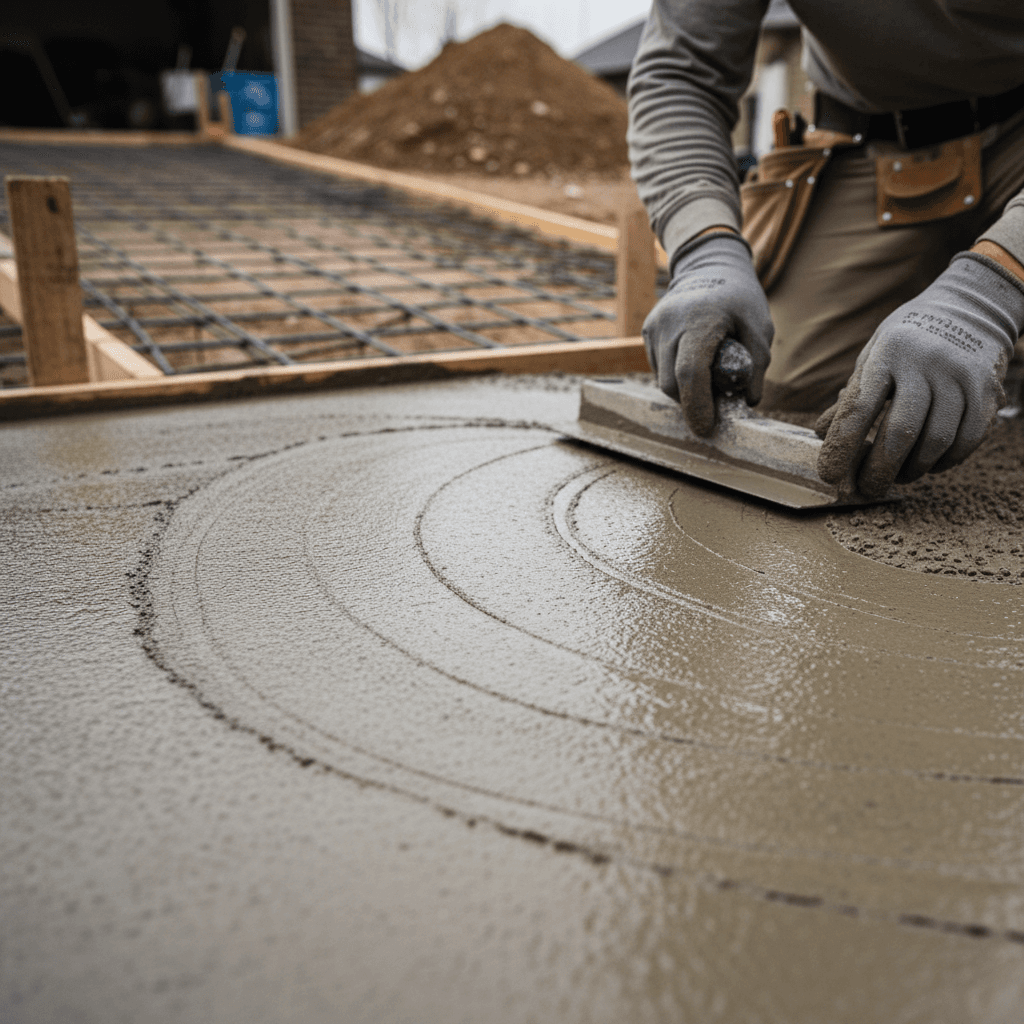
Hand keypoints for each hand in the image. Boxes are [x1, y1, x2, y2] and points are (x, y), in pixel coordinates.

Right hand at [642, 233, 772, 435]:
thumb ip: (757, 365)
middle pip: (672, 383)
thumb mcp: (761, 327)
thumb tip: (747, 401)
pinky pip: (659, 366)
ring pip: (663, 379)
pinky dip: (676, 373)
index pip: (690, 373)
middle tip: (717, 401)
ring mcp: (654, 327)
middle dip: (693, 401)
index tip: (707, 428)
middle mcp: (670, 323)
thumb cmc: (739, 298)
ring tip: (709, 372)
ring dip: (685, 387)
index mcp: (700, 320)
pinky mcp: (648, 330)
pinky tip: (694, 358)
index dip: (697, 406)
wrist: (709, 265)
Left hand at [816, 253, 1023, 497]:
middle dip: (879, 470)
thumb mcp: (872, 357)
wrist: (967, 310)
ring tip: (897, 476)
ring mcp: (959, 376)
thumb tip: (820, 434)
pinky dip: (944, 461)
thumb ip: (852, 396)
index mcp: (887, 354)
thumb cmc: (906, 342)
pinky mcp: (986, 390)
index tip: (829, 475)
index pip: (859, 408)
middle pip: (901, 431)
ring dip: (912, 469)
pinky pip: (966, 440)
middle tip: (866, 489)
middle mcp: (925, 364)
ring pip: (936, 441)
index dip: (841, 447)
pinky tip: (929, 464)